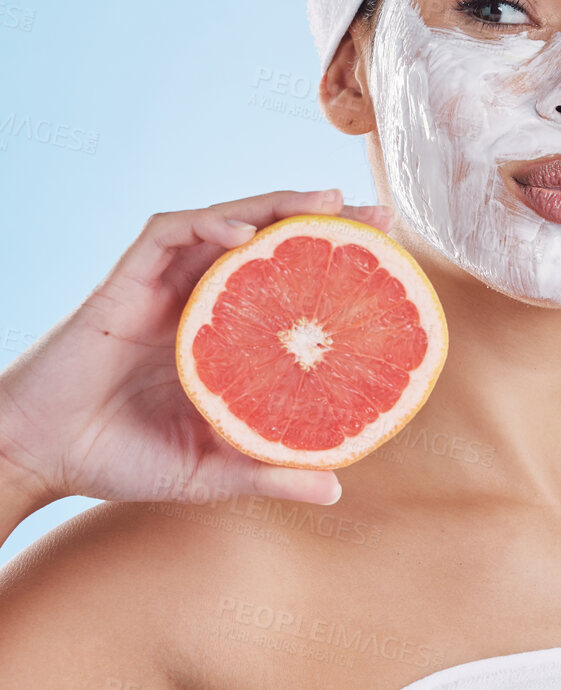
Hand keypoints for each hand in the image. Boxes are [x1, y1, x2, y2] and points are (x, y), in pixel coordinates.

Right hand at [0, 189, 393, 514]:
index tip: (390, 256)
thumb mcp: (208, 471)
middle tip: (380, 213)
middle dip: (322, 218)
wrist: (41, 456)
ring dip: (276, 204)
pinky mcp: (125, 281)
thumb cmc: (121, 460)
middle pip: (268, 239)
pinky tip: (244, 233)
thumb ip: (266, 471)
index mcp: (224, 334)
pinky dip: (208, 225)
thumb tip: (337, 487)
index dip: (335, 263)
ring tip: (328, 201)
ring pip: (225, 222)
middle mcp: (199, 299)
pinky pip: (168, 234)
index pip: (288, 281)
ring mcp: (163, 286)